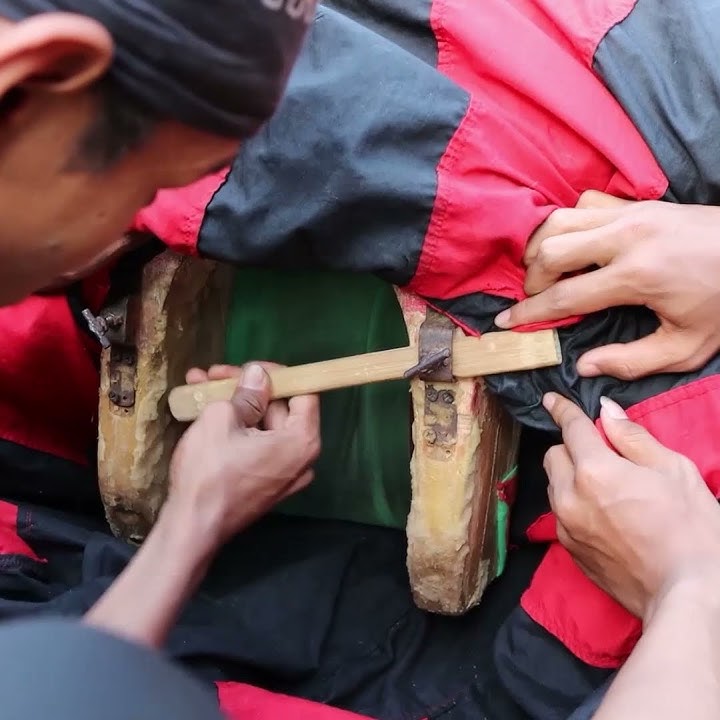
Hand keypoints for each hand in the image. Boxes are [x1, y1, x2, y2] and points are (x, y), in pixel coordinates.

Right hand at [167, 363, 319, 550]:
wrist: (191, 528)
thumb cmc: (209, 472)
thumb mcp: (222, 419)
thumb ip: (246, 393)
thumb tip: (258, 375)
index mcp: (302, 442)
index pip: (304, 393)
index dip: (277, 376)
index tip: (248, 368)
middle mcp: (302, 459)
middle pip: (281, 409)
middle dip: (246, 388)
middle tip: (214, 375)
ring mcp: (284, 475)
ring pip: (263, 427)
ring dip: (235, 404)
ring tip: (201, 386)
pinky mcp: (266, 484)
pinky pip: (257, 447)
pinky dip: (237, 428)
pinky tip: (205, 411)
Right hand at [495, 191, 719, 379]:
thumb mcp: (688, 346)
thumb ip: (633, 361)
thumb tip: (584, 366)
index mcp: (637, 276)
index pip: (565, 296)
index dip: (530, 313)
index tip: (506, 322)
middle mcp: (627, 237)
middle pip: (551, 250)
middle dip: (533, 278)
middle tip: (537, 298)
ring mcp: (631, 213)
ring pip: (560, 220)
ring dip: (542, 247)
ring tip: (545, 271)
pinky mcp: (638, 202)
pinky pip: (583, 204)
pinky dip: (568, 224)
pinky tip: (574, 245)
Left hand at [543, 392, 719, 620]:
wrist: (687, 594)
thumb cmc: (690, 529)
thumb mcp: (674, 471)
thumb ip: (633, 437)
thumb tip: (606, 412)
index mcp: (594, 471)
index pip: (571, 428)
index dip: (563, 409)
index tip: (552, 400)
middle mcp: (570, 496)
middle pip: (554, 455)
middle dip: (572, 448)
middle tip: (603, 455)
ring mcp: (566, 526)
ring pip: (555, 485)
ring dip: (570, 476)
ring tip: (606, 487)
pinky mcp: (570, 550)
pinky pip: (562, 514)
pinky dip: (574, 504)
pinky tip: (604, 514)